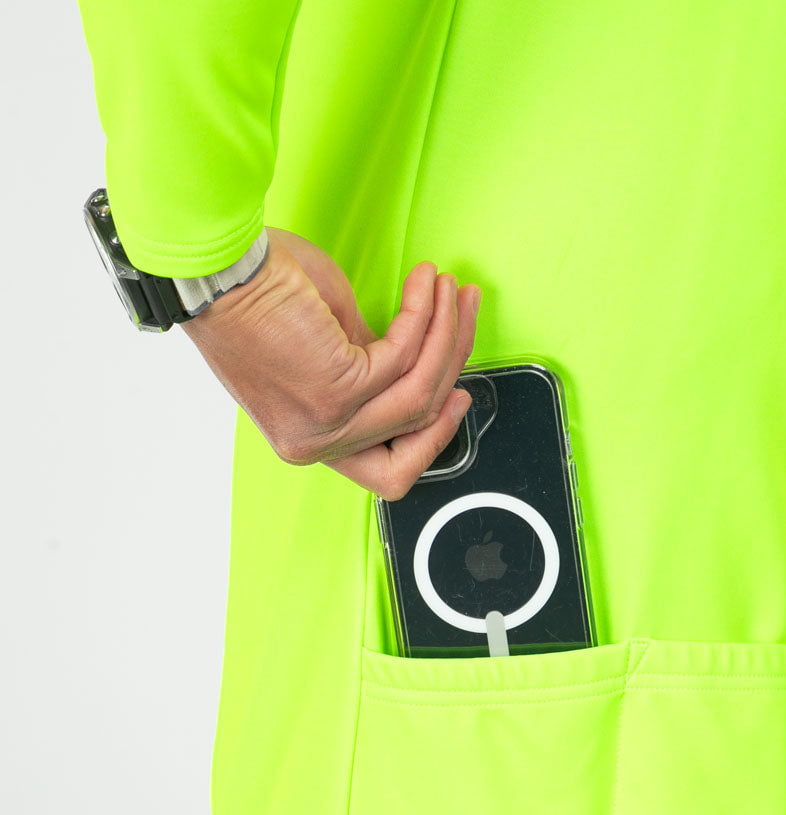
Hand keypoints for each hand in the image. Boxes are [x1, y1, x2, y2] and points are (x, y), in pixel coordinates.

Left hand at [180, 226, 481, 500]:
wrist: (215, 270)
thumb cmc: (252, 294)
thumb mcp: (324, 346)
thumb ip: (366, 367)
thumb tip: (414, 359)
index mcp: (309, 438)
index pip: (388, 467)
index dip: (433, 435)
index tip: (456, 393)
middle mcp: (317, 443)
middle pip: (416, 429)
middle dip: (452, 367)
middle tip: (464, 320)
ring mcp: (328, 424)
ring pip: (420, 392)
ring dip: (447, 333)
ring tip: (450, 290)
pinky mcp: (337, 393)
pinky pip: (406, 358)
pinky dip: (426, 316)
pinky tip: (428, 287)